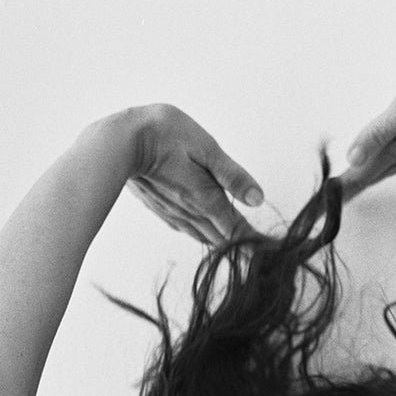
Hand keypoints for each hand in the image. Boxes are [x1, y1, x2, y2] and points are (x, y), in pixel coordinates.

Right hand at [126, 104, 265, 245]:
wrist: (121, 142)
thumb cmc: (166, 135)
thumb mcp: (206, 148)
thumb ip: (232, 176)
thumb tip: (258, 199)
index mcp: (208, 201)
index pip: (240, 231)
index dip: (258, 246)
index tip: (274, 259)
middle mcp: (193, 215)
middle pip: (226, 240)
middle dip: (246, 250)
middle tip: (265, 260)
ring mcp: (176, 215)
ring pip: (208, 237)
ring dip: (226, 245)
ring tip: (243, 250)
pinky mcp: (163, 211)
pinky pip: (191, 230)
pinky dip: (206, 235)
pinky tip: (210, 234)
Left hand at [336, 57, 395, 203]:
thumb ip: (376, 135)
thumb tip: (352, 159)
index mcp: (394, 146)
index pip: (362, 172)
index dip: (344, 188)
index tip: (327, 205)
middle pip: (372, 174)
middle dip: (352, 188)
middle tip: (332, 204)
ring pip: (392, 169)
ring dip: (373, 181)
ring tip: (355, 193)